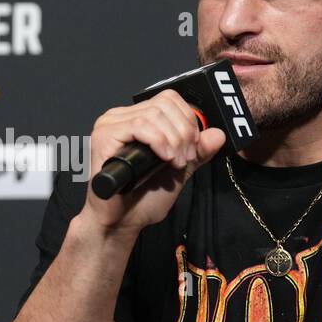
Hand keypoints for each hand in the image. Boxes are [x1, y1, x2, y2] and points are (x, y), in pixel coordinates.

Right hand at [82, 89, 226, 235]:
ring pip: (154, 114)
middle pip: (164, 104)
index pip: (169, 99)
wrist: (122, 222)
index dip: (188, 120)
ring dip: (174, 140)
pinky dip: (159, 141)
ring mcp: (109, 124)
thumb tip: (218, 134)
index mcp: (135, 118)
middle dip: (184, 132)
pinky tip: (164, 159)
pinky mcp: (104, 136)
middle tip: (185, 159)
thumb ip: (197, 151)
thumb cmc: (143, 199)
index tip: (193, 147)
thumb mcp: (179, 170)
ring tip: (175, 163)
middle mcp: (120, 117)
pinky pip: (139, 126)